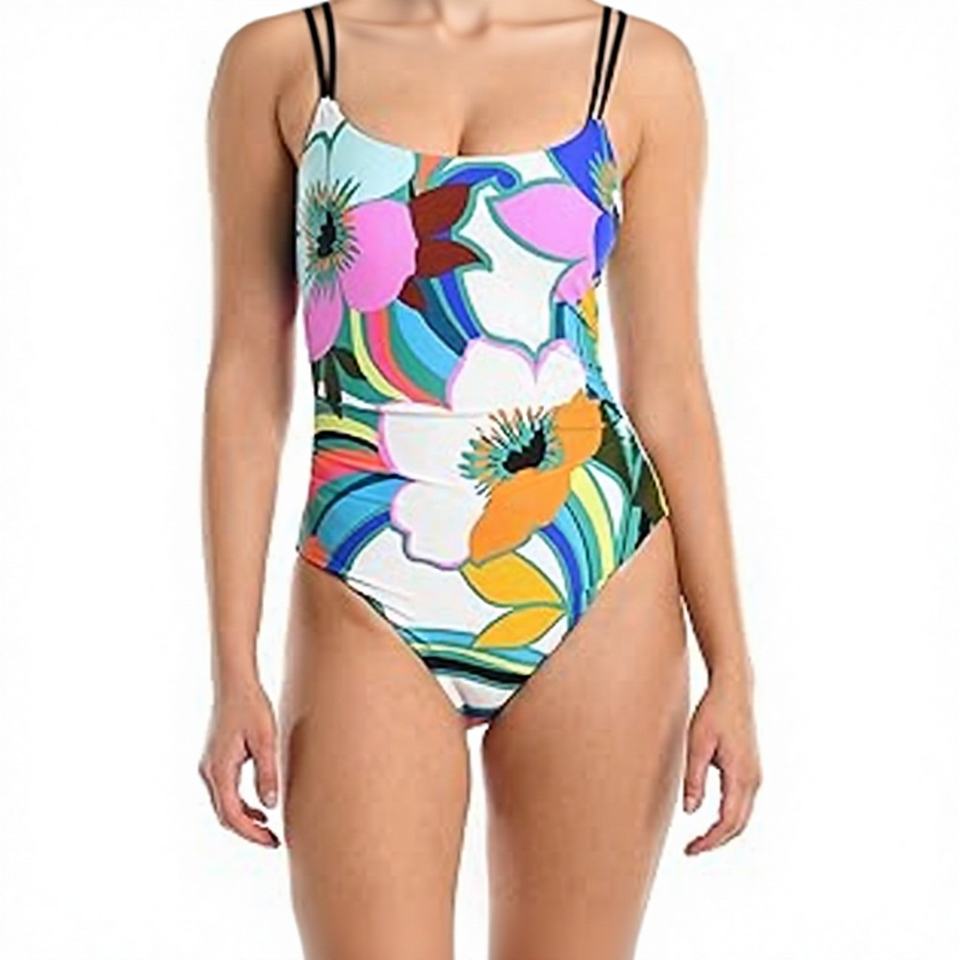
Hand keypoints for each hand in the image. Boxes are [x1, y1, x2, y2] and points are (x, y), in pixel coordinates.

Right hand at [198, 680, 280, 847]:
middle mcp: (208, 772)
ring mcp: (208, 766)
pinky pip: (224, 792)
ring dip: (244, 819)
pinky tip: (259, 806)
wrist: (234, 684)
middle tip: (274, 840)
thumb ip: (267, 773)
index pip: (232, 815)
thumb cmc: (251, 707)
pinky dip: (239, 805)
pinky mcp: (214, 760)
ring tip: (269, 828)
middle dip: (248, 831)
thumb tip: (270, 806)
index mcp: (220, 770)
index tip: (272, 842)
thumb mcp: (266, 740)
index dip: (252, 833)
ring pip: (223, 805)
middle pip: (225, 815)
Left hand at [682, 670, 760, 854]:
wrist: (734, 690)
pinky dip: (728, 817)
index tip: (691, 850)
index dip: (710, 841)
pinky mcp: (751, 770)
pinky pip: (741, 803)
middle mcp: (753, 779)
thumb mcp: (697, 744)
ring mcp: (755, 775)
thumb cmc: (713, 713)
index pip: (728, 822)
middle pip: (738, 825)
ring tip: (698, 839)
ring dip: (722, 831)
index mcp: (741, 775)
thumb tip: (691, 812)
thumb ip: (694, 778)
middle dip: (715, 841)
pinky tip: (711, 819)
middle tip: (691, 849)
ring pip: (742, 816)